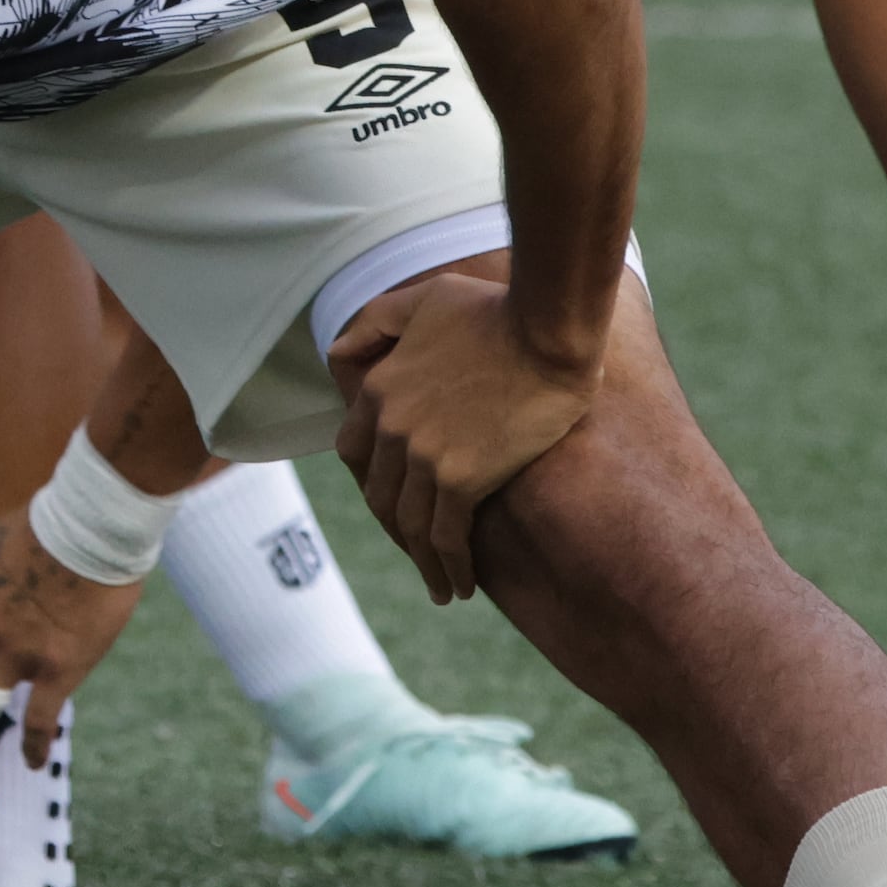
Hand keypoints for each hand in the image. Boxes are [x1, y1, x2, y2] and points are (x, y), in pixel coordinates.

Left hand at [328, 270, 598, 597]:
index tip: (393, 506)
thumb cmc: (499, 308)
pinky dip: (450, 567)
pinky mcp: (461, 477)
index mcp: (379, 388)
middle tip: (420, 554)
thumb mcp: (427, 299)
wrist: (549, 329)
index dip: (372, 485)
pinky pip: (445, 537)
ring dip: (424, 564)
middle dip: (397, 532)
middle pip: (379, 498)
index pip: (354, 454)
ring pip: (409, 526)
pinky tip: (462, 585)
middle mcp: (391, 425)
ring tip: (442, 587)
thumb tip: (338, 350)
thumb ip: (379, 321)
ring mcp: (423, 454)